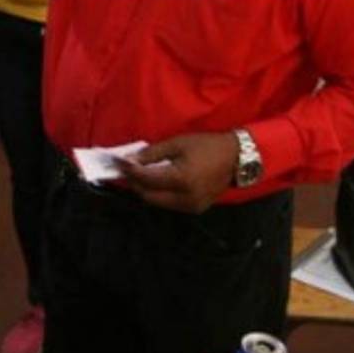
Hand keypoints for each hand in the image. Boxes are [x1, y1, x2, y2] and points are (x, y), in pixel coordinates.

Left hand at [118, 132, 238, 213]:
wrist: (236, 158)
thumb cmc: (207, 146)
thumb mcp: (177, 143)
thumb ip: (152, 153)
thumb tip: (130, 160)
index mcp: (181, 179)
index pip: (146, 179)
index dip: (129, 170)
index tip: (117, 161)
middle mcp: (185, 198)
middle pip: (148, 195)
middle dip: (134, 182)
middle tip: (126, 169)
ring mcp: (190, 207)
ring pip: (157, 202)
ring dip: (145, 189)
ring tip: (139, 174)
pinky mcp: (194, 209)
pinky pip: (169, 203)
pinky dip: (159, 193)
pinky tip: (156, 181)